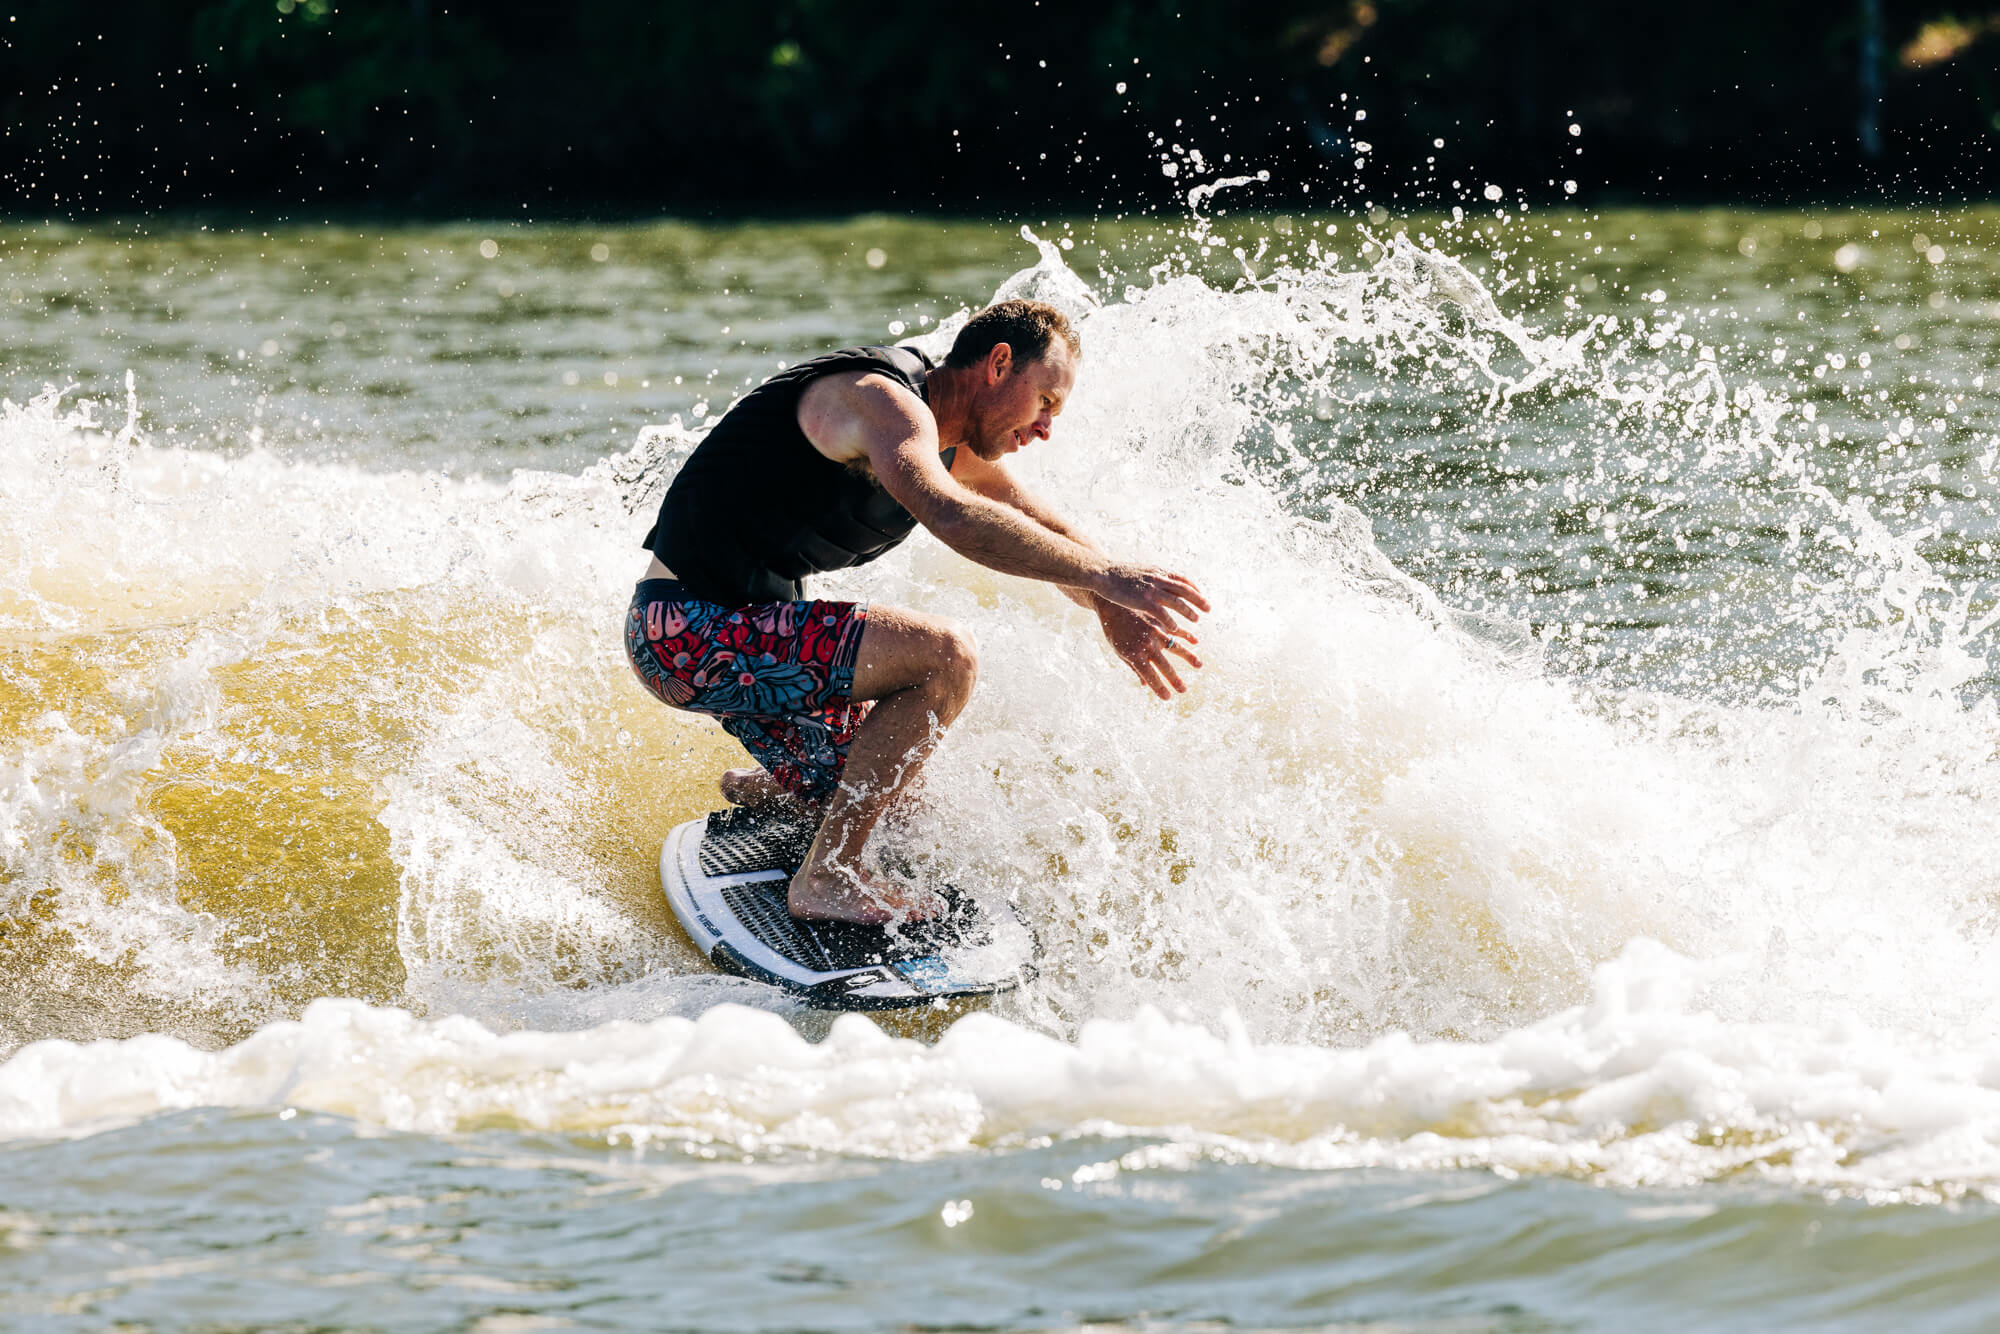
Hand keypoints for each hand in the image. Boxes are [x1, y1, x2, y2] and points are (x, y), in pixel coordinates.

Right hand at [1093, 561, 1208, 642]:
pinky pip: (1162, 613)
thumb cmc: (1119, 575)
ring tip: (1197, 620)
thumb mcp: (1141, 571)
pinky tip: (1175, 629)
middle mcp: (1158, 579)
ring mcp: (1152, 590)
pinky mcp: (1143, 601)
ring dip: (1188, 611)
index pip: (1182, 579)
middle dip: (1198, 599)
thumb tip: (1161, 581)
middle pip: (1185, 590)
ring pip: (1177, 602)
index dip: (1194, 588)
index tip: (1201, 595)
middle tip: (1208, 608)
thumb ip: (1153, 577)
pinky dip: (1170, 621)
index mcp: (1158, 572)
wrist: (1103, 574)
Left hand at [1096, 599, 1202, 698]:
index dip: (1159, 688)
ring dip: (1188, 657)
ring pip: (1175, 647)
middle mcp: (1146, 645)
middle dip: (1174, 679)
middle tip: (1183, 690)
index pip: (1149, 676)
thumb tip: (1144, 684)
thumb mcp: (1119, 651)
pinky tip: (1195, 642)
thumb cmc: (1114, 631)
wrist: (1111, 605)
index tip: (1167, 697)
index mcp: (1134, 655)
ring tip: (1199, 665)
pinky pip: (1175, 630)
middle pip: (1164, 666)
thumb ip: (1133, 666)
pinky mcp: (1159, 621)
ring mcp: (1154, 632)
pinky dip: (1186, 635)